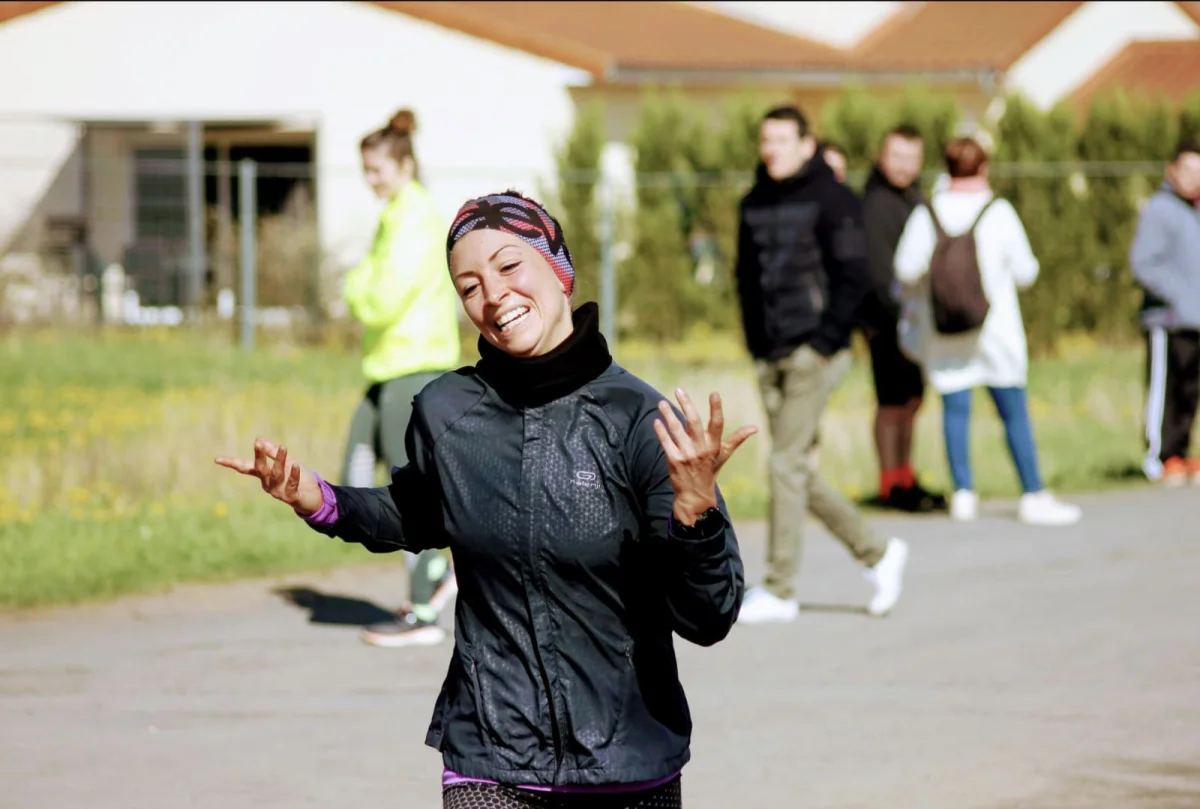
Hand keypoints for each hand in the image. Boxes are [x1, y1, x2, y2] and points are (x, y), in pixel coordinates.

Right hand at [214, 437, 323, 516]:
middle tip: (257, 443)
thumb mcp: (287, 461)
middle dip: (259, 456)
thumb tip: (260, 439)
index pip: (245, 467)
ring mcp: (278, 492)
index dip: (231, 463)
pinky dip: (293, 475)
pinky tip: (295, 465)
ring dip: (279, 460)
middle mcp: (267, 484)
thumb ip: (274, 452)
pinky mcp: (290, 497)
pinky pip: (290, 485)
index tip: (217, 459)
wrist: (314, 497)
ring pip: (276, 475)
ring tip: (283, 447)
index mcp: (263, 475)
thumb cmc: (299, 478)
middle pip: (260, 469)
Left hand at [653, 389, 758, 525]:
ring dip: (668, 415)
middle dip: (686, 405)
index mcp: (714, 446)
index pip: (717, 424)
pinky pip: (666, 442)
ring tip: (661, 403)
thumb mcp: (723, 456)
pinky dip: (661, 430)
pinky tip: (657, 421)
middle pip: (694, 422)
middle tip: (679, 390)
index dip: (716, 409)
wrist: (695, 496)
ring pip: (676, 430)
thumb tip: (755, 428)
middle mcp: (701, 449)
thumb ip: (737, 439)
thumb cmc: (709, 471)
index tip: (714, 393)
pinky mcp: (674, 460)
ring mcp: (687, 455)